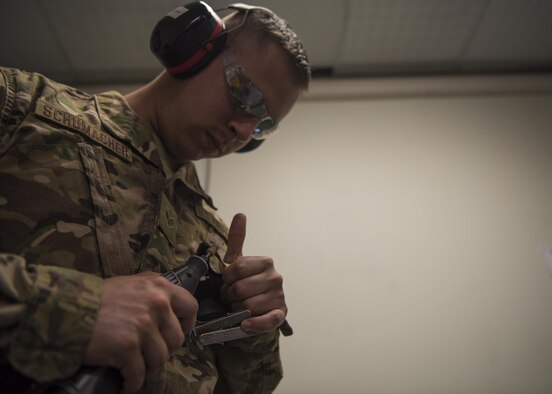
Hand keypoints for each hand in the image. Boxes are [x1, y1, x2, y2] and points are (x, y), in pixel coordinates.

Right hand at [83, 272, 197, 393]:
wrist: (64, 309)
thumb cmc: (94, 298)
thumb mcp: (129, 284)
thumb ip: (151, 292)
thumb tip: (168, 307)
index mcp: (159, 286)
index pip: (190, 307)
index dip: (186, 324)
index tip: (178, 332)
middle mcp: (156, 303)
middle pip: (176, 339)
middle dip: (163, 350)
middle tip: (148, 354)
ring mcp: (143, 325)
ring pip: (160, 359)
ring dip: (147, 367)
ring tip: (134, 367)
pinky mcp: (128, 346)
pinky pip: (139, 374)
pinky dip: (131, 382)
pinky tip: (124, 381)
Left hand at [221, 213, 286, 332]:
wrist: (258, 309)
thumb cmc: (246, 284)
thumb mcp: (239, 262)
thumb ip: (237, 239)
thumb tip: (240, 214)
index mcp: (266, 262)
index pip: (236, 268)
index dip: (226, 278)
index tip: (227, 282)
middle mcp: (276, 278)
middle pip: (240, 289)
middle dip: (230, 296)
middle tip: (232, 297)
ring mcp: (280, 297)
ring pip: (247, 306)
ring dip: (237, 310)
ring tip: (239, 307)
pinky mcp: (280, 315)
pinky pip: (265, 321)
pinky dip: (253, 324)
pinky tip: (246, 323)